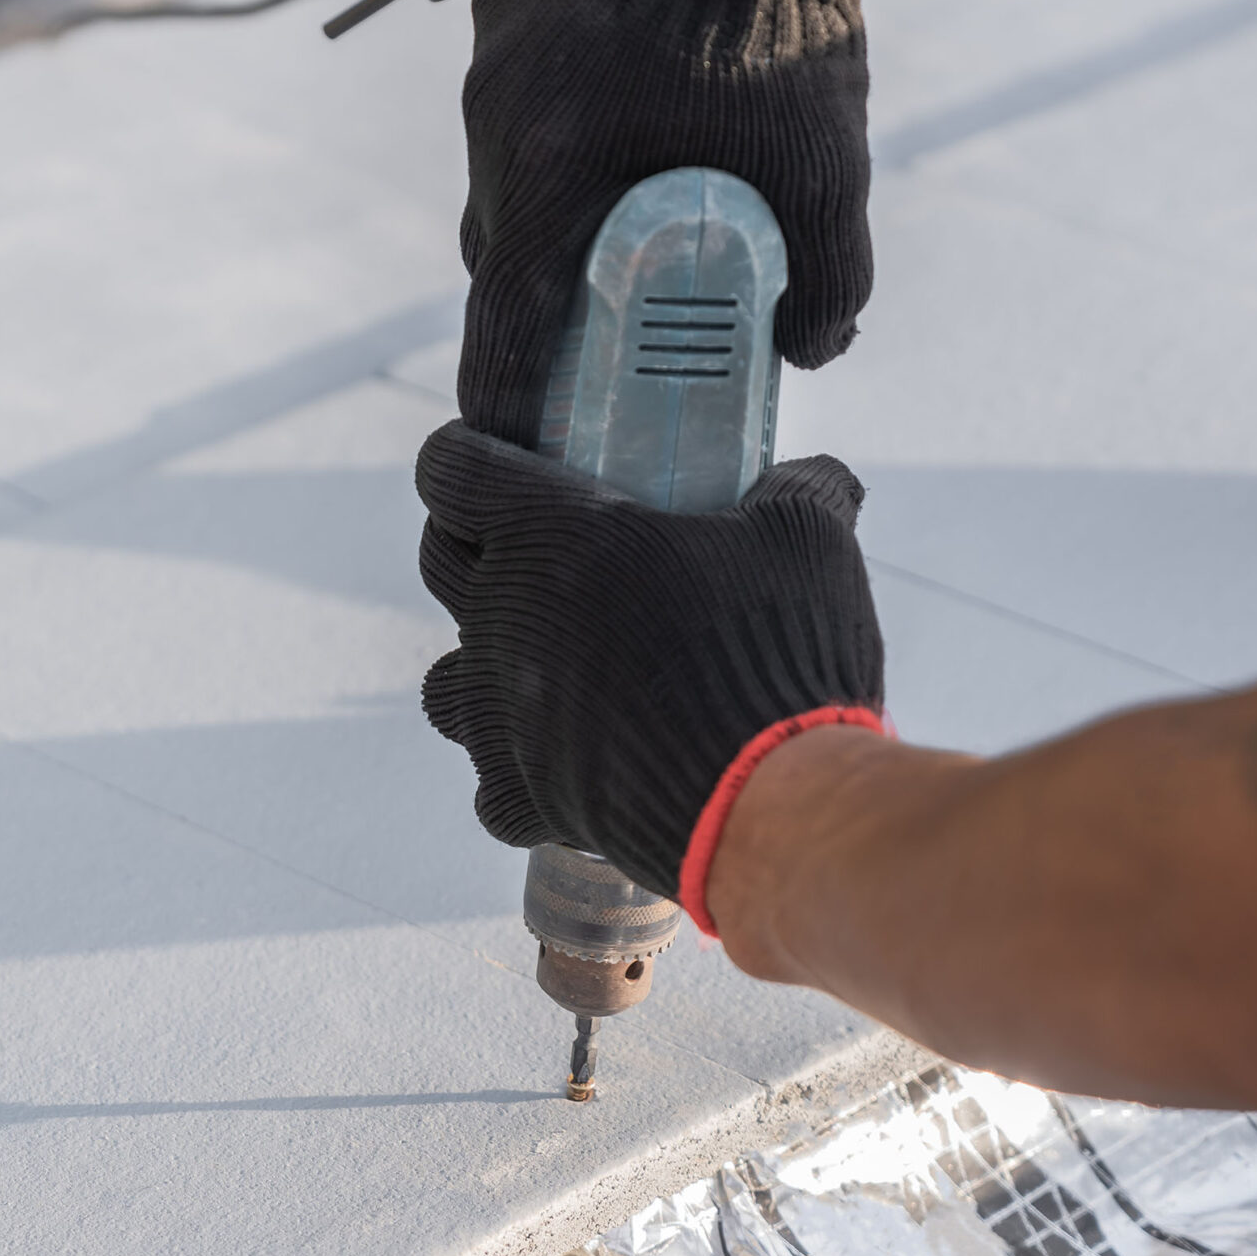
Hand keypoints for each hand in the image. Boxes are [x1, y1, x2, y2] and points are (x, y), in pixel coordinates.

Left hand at [416, 422, 884, 903]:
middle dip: (474, 547)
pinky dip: (519, 776)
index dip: (465, 459)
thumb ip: (798, 490)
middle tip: (538, 554)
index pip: (450, 470)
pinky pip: (490, 785)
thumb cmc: (779, 644)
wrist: (772, 796)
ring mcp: (499, 714)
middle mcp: (502, 619)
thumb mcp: (807, 536)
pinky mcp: (520, 794)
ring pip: (444, 682)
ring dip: (483, 672)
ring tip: (547, 671)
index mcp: (547, 534)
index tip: (498, 465)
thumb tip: (818, 474)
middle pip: (438, 562)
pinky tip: (568, 765)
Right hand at [456, 0, 872, 448]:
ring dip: (546, 212)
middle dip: (537, 308)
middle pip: (497, 257)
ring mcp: (492, 61)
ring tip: (616, 224)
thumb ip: (828, 278)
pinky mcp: (503, 6)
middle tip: (591, 339)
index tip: (517, 447)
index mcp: (549, 176)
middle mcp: (497, 123)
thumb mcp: (828, 168)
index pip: (500, 329)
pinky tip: (615, 128)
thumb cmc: (787, 25)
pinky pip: (512, 101)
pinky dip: (552, 133)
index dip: (506, 403)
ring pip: (501, 174)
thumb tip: (813, 351)